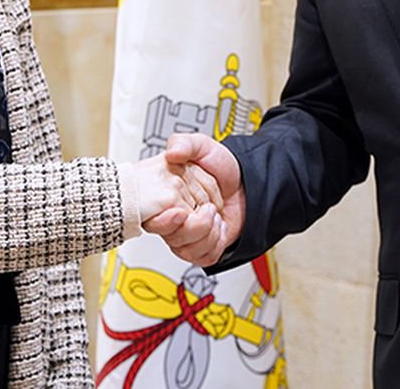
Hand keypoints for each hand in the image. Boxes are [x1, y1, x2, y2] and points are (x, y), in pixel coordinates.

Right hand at [142, 133, 244, 265]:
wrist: (248, 182)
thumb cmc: (222, 166)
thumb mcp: (202, 146)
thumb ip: (184, 143)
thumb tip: (171, 152)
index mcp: (162, 198)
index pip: (151, 220)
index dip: (165, 221)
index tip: (179, 213)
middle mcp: (171, 219)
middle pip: (172, 238)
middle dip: (195, 224)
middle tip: (206, 206)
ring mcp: (187, 235)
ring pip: (189, 250)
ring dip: (208, 230)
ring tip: (213, 212)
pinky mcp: (203, 247)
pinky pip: (204, 256)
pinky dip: (216, 241)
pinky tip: (218, 225)